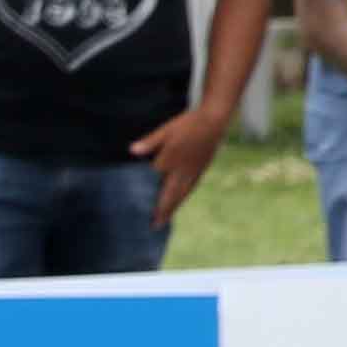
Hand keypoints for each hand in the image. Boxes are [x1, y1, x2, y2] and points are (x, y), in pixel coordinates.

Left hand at [128, 105, 227, 229]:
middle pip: (170, 195)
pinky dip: (183, 198)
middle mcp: (183, 170)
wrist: (215, 119)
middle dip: (162, 211)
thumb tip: (131, 151)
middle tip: (154, 227)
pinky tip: (178, 202)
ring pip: (182, 194)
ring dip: (172, 208)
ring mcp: (194, 171)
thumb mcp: (166, 130)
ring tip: (164, 220)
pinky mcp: (201, 169)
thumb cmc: (187, 123)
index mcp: (171, 160)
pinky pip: (190, 188)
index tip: (139, 211)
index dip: (147, 198)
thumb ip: (149, 142)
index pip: (155, 184)